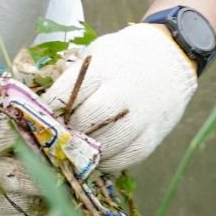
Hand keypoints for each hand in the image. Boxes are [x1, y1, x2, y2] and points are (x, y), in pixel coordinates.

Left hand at [44, 23, 198, 173]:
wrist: (172, 53)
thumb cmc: (124, 55)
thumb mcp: (98, 53)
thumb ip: (76, 77)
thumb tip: (47, 106)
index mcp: (105, 67)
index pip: (69, 93)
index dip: (51, 108)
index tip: (42, 115)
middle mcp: (124, 92)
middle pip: (87, 120)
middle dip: (68, 130)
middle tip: (58, 134)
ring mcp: (142, 115)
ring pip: (107, 143)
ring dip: (87, 150)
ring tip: (76, 148)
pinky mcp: (155, 133)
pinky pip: (129, 156)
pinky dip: (110, 162)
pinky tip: (98, 158)